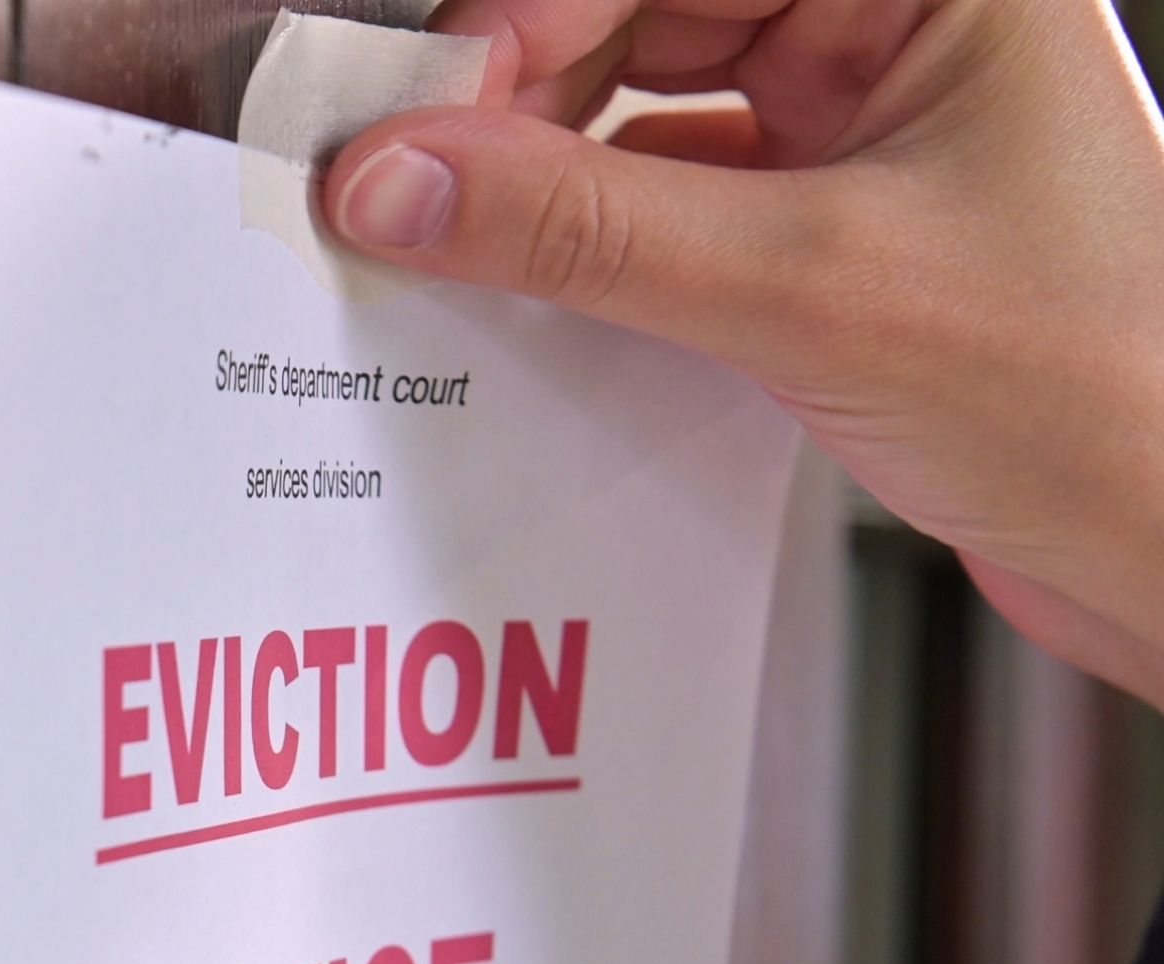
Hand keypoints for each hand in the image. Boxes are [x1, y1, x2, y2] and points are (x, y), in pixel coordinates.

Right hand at [324, 0, 1163, 710]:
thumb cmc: (1099, 395)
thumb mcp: (809, 292)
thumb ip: (586, 229)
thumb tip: (399, 178)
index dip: (520, 22)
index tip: (405, 120)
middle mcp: (898, 21)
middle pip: (641, 10)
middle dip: (515, 95)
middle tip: (405, 183)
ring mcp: (863, 121)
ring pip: (643, 103)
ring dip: (544, 170)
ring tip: (455, 239)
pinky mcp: (830, 222)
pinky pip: (669, 196)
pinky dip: (591, 241)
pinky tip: (532, 286)